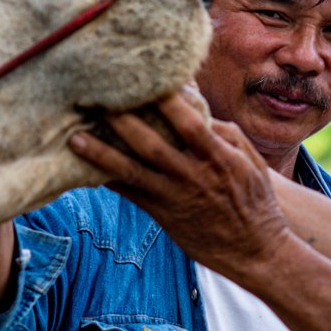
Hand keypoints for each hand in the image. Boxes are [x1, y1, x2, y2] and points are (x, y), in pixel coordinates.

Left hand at [67, 86, 291, 280]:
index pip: (188, 122)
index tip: (141, 79)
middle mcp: (193, 176)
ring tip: (74, 138)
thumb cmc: (255, 202)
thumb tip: (197, 108)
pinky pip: (131, 195)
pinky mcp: (163, 216)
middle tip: (95, 99)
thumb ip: (226, 133)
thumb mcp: (251, 163)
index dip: (165, 100)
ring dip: (101, 155)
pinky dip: (109, 181)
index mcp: (218, 158)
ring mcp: (175, 198)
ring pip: (132, 172)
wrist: (256, 252)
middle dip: (122, 120)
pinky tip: (85, 170)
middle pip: (151, 144)